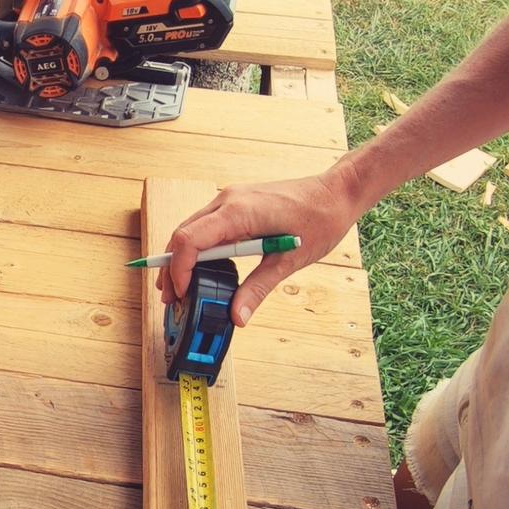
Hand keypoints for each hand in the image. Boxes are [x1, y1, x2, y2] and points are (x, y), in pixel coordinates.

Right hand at [155, 159, 362, 325]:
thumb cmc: (319, 219)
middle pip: (183, 234)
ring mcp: (231, 199)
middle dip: (172, 268)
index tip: (180, 293)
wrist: (336, 193)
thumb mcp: (289, 260)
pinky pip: (206, 225)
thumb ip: (258, 288)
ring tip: (179, 288)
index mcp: (238, 212)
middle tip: (172, 299)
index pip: (189, 239)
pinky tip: (200, 268)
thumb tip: (237, 315)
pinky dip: (197, 248)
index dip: (178, 269)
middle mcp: (228, 201)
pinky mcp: (237, 204)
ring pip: (191, 229)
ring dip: (182, 258)